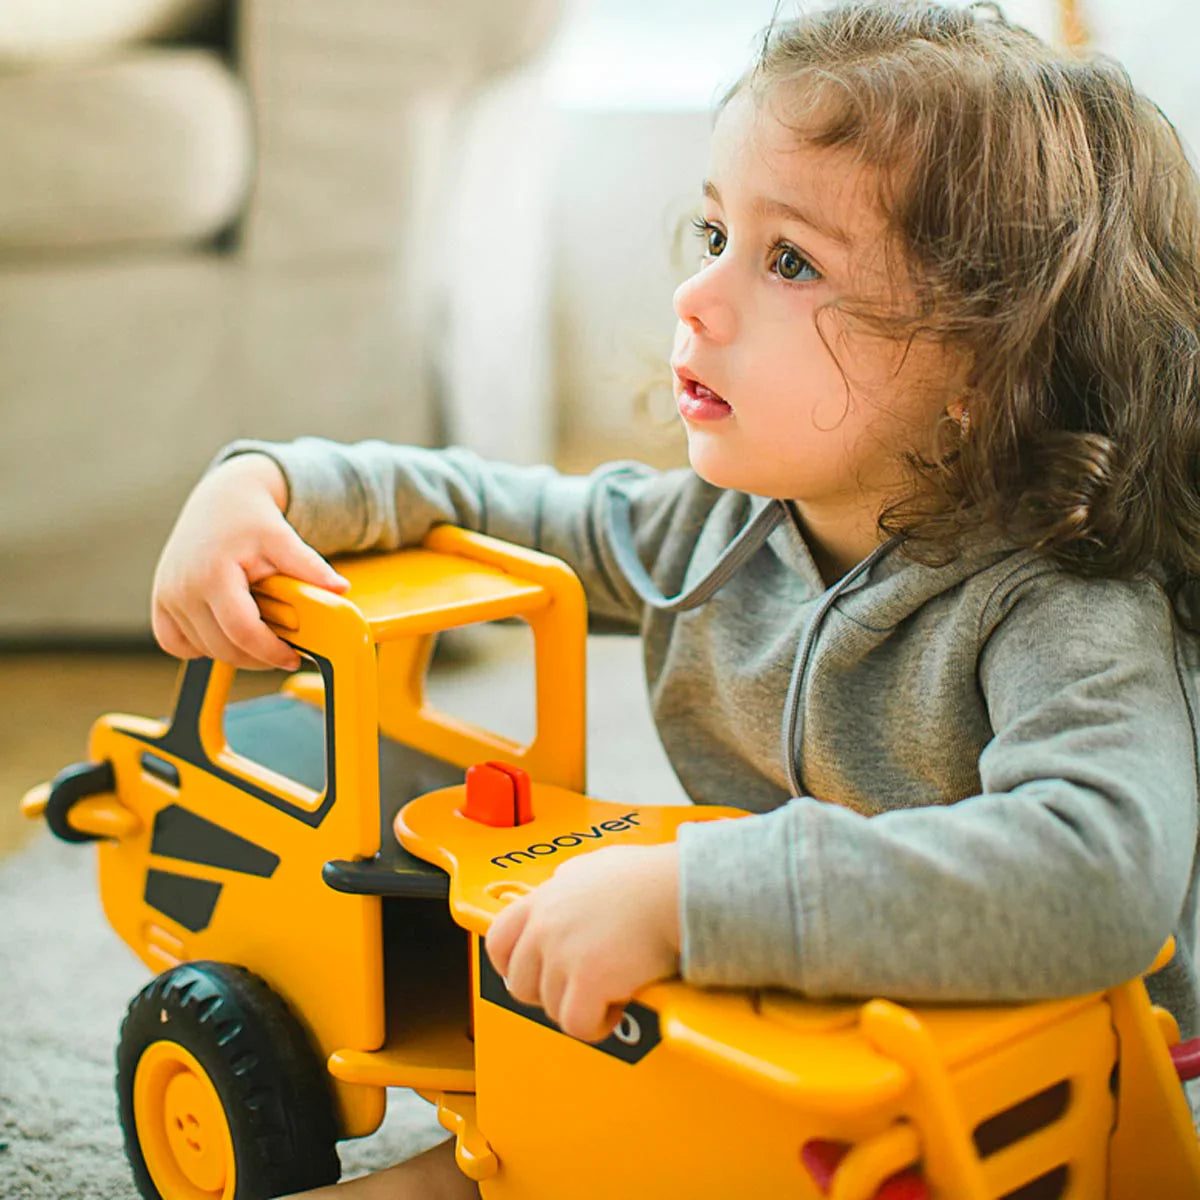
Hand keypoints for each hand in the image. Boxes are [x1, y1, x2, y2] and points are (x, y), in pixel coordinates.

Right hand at [151, 454, 348, 670]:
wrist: (220, 499)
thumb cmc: (252, 519)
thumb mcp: (282, 538)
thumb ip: (308, 565)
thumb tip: (340, 589)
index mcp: (214, 575)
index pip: (242, 632)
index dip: (270, 652)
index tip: (293, 657)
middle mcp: (182, 588)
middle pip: (223, 647)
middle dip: (257, 657)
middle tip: (282, 652)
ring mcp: (167, 596)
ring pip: (201, 649)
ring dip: (233, 653)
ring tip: (260, 636)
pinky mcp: (160, 601)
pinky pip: (174, 643)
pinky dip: (199, 647)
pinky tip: (225, 634)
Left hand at [485, 842, 680, 1042]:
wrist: (677, 889)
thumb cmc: (649, 876)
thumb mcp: (596, 865)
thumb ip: (571, 879)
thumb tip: (564, 882)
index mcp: (544, 898)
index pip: (498, 940)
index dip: (510, 966)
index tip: (529, 975)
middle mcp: (545, 926)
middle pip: (520, 984)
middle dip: (548, 993)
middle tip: (579, 988)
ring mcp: (562, 954)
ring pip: (551, 1008)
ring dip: (581, 1006)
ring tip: (611, 989)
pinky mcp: (587, 981)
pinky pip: (577, 1025)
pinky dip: (598, 1024)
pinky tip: (619, 1004)